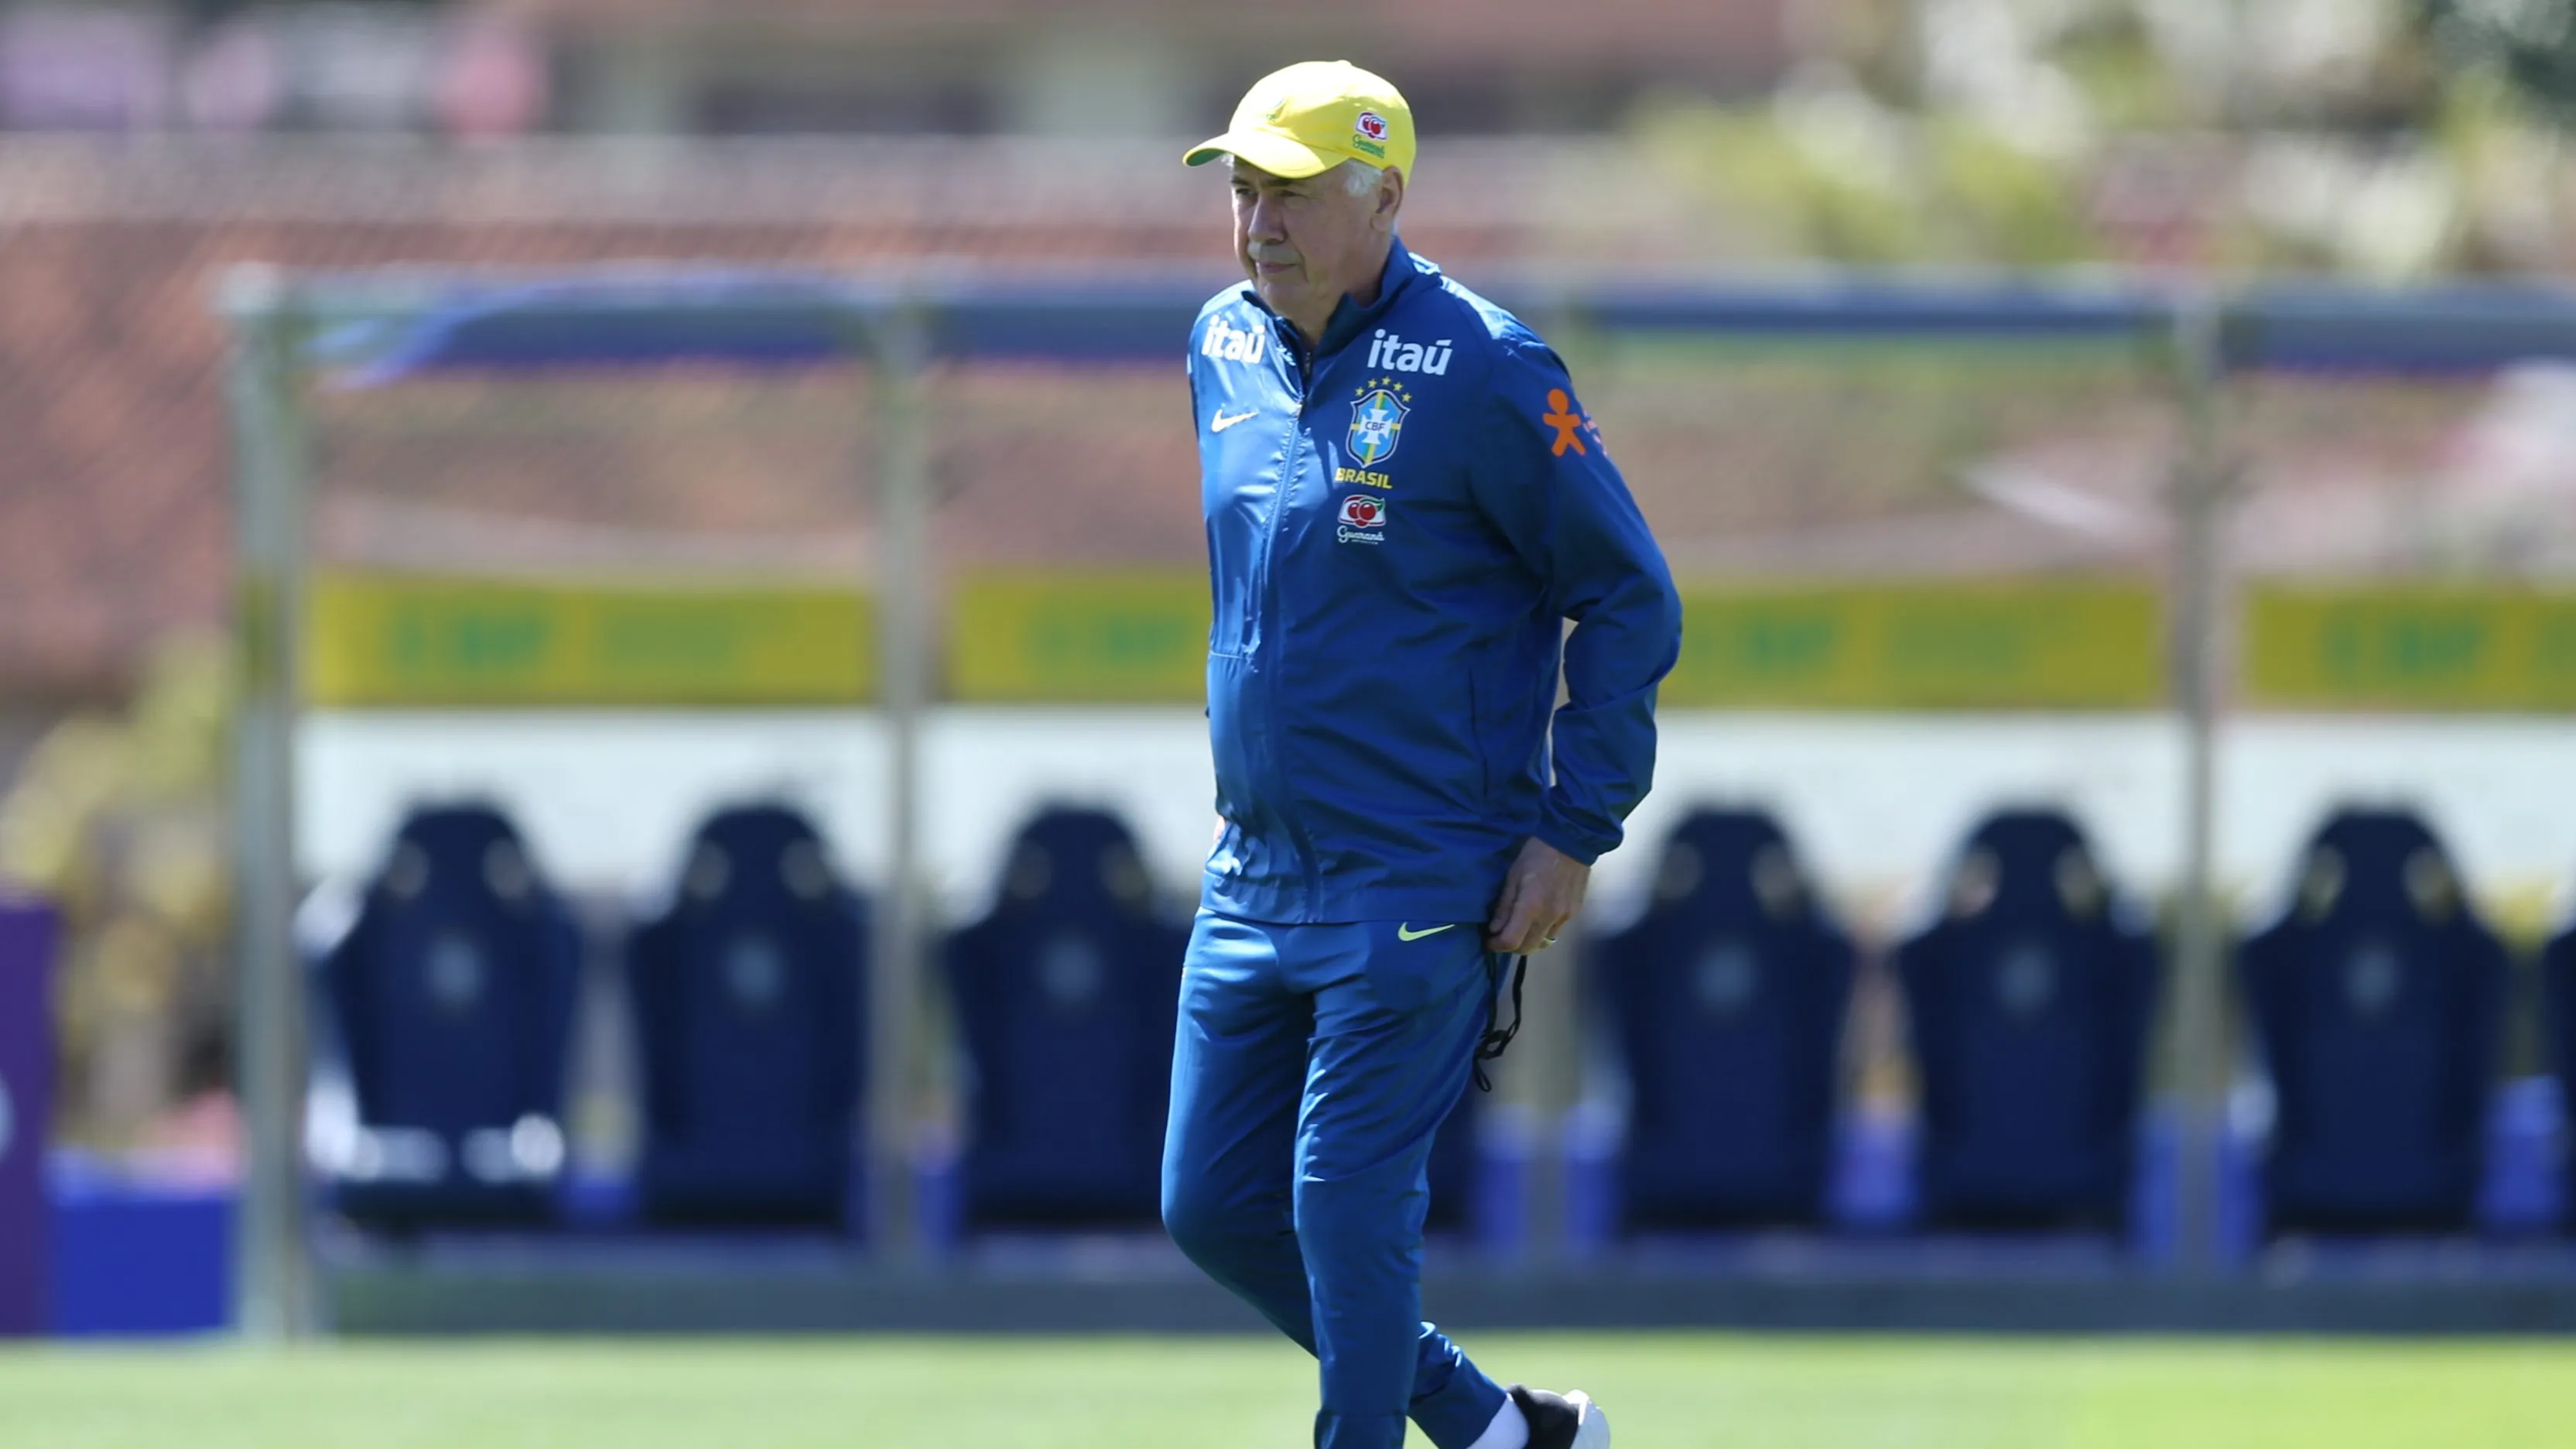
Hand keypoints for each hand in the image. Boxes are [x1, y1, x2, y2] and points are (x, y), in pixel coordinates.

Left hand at [1486, 836, 1588, 953]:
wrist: (1571, 841)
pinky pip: (1555, 931)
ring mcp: (1565, 917)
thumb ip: (1504, 905)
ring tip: (1519, 928)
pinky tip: (1538, 917)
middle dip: (1512, 947)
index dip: (1497, 945)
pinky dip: (1542, 930)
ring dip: (1528, 940)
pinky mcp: (1574, 913)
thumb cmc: (1536, 854)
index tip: (1489, 941)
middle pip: (1528, 948)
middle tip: (1501, 936)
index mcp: (1532, 907)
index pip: (1512, 941)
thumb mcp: (1513, 875)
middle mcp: (1550, 917)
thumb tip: (1494, 930)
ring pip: (1543, 942)